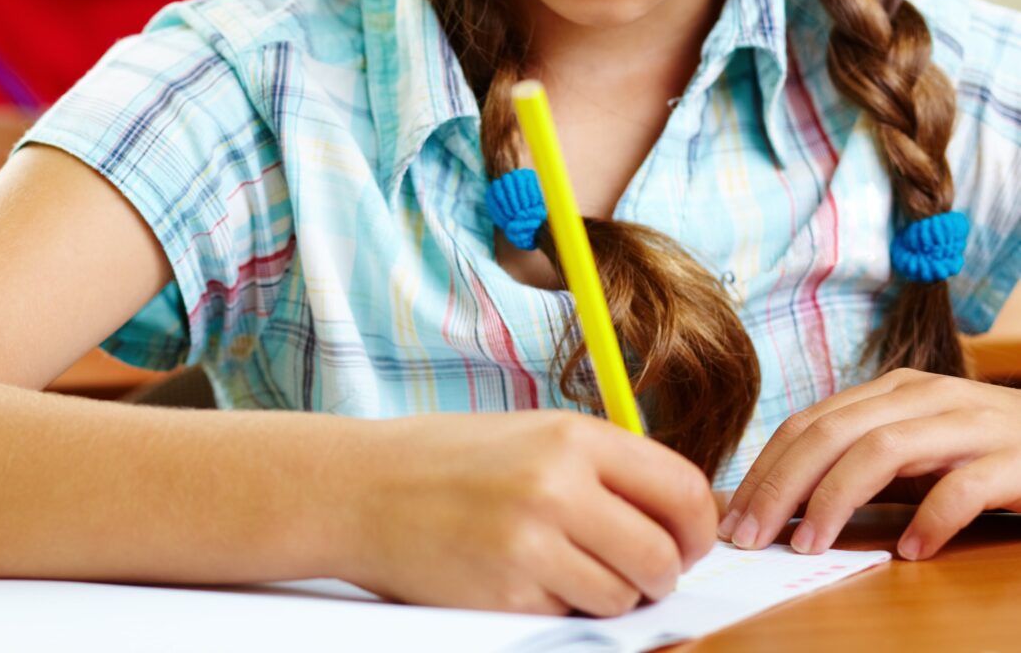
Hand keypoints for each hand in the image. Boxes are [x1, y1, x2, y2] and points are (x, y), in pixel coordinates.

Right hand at [352, 411, 716, 615]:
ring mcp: (532, 543)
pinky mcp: (507, 595)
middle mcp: (558, 486)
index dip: (698, 530)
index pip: (684, 491)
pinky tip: (518, 579)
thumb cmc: (444, 461)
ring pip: (622, 597)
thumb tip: (687, 516)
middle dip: (658, 575)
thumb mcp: (531, 435)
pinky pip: (570, 620)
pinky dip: (557, 610)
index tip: (685, 543)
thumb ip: (604, 467)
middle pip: (663, 556)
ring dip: (606, 596)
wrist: (357, 489)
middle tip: (632, 572)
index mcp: (572, 436)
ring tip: (560, 569)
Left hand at [720, 368, 1020, 559]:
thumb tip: (780, 502)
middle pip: (831, 433)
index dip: (764, 469)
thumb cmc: (986, 452)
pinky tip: (908, 551)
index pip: (808, 424)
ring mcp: (972, 423)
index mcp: (891, 391)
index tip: (734, 516)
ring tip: (808, 545)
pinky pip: (964, 487)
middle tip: (751, 536)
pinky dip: (929, 519)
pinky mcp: (1017, 459)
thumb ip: (859, 463)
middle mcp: (925, 396)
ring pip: (883, 450)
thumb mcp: (916, 449)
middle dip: (781, 486)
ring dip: (835, 499)